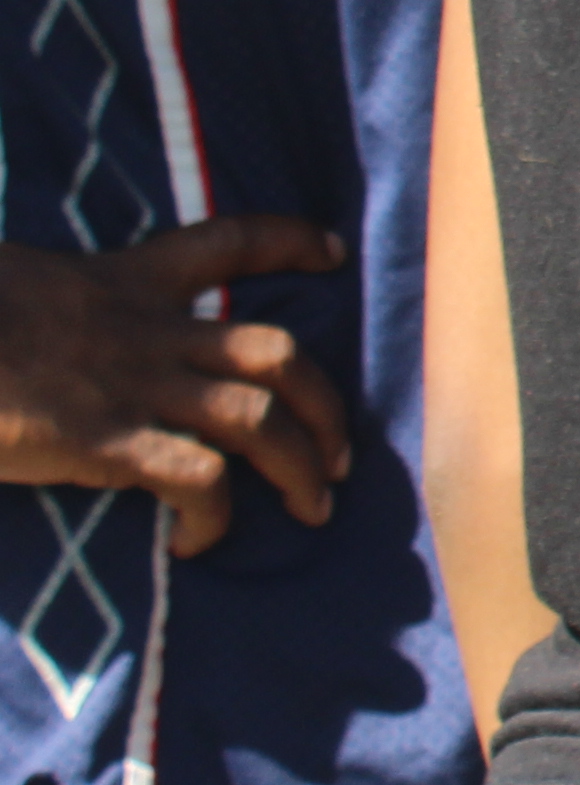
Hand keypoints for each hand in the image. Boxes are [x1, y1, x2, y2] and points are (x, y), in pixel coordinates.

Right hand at [0, 220, 355, 555]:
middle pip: (277, 352)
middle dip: (325, 403)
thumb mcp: (12, 283)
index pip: (225, 243)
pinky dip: (213, 517)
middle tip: (341, 453)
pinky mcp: (104, 442)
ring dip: (301, 466)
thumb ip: (56, 300)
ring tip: (315, 506)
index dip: (286, 243)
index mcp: (122, 280)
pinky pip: (195, 479)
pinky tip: (199, 542)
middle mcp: (146, 330)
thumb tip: (48, 317)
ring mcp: (132, 386)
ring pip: (260, 418)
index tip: (331, 251)